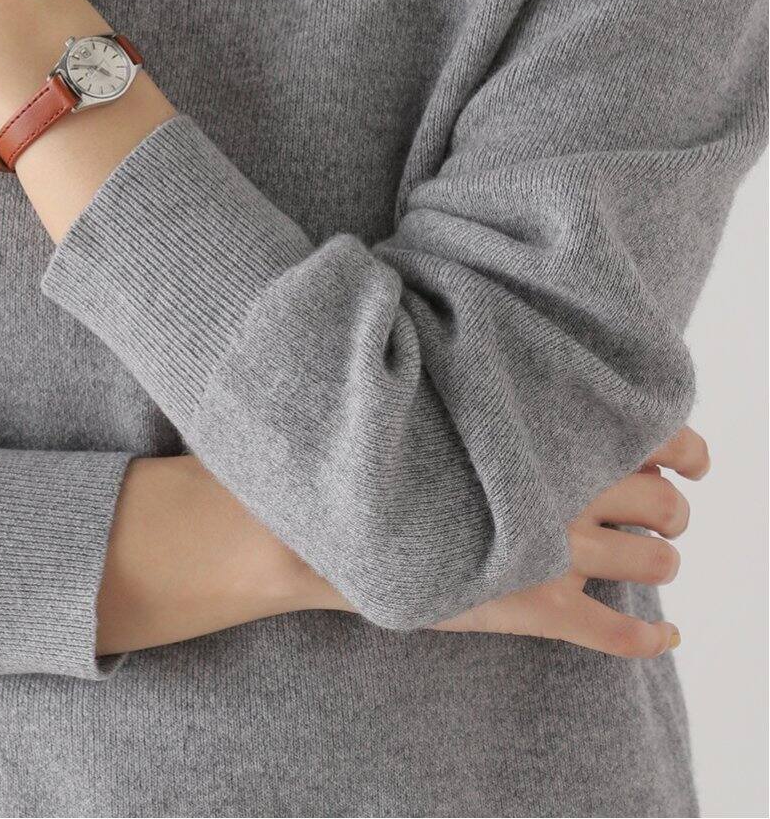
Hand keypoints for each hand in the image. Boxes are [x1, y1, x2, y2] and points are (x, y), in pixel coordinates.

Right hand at [427, 424, 707, 656]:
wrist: (363, 517)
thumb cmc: (413, 452)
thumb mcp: (476, 414)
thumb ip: (538, 415)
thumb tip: (590, 424)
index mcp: (558, 439)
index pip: (661, 437)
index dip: (689, 451)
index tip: (690, 463)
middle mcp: (569, 491)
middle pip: (668, 505)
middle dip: (671, 513)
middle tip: (651, 515)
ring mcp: (558, 552)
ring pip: (657, 563)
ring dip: (657, 561)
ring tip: (640, 558)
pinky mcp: (542, 608)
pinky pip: (620, 634)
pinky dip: (651, 639)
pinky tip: (663, 636)